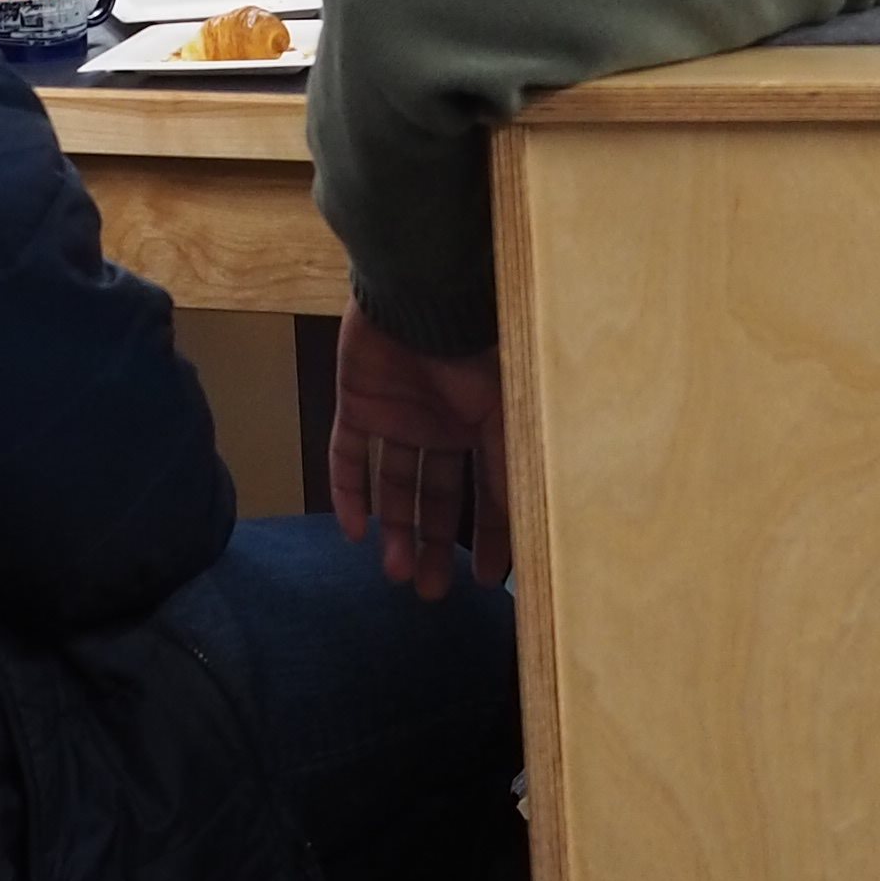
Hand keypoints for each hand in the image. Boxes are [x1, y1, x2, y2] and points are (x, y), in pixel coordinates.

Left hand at [327, 300, 508, 598]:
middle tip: (428, 592)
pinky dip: (349, 492)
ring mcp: (398, 411)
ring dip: (395, 528)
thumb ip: (512, 468)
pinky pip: (348, 454)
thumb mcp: (508, 413)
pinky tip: (354, 532)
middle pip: (438, 495)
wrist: (421, 288)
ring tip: (393, 573)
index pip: (488, 494)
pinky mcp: (357, 400)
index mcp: (484, 424)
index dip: (488, 538)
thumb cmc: (476, 344)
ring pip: (394, 481)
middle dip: (434, 544)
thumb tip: (531, 533)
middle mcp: (443, 422)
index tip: (484, 583)